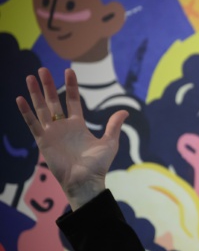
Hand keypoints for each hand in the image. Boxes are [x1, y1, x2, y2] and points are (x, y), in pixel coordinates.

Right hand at [16, 68, 127, 209]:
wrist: (85, 181)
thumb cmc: (97, 165)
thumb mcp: (109, 142)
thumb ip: (114, 126)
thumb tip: (125, 111)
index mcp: (78, 125)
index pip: (72, 100)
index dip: (70, 86)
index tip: (68, 71)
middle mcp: (63, 126)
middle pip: (53, 101)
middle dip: (48, 85)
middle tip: (42, 69)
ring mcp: (52, 133)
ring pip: (41, 108)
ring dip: (35, 93)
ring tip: (30, 77)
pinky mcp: (43, 141)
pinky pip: (32, 124)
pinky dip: (26, 112)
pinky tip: (20, 99)